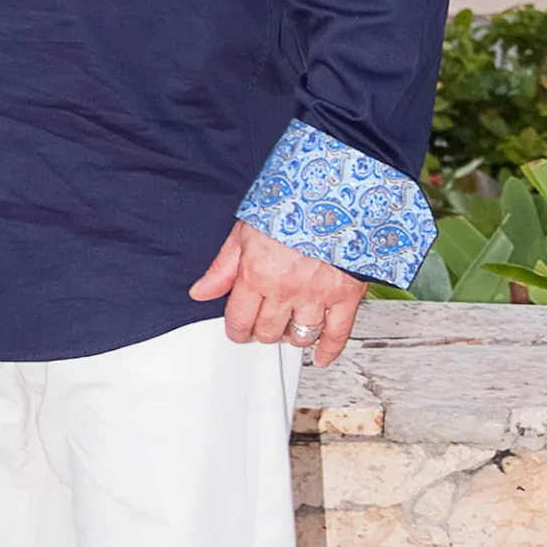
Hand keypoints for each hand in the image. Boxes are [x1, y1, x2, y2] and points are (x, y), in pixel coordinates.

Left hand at [189, 220, 364, 366]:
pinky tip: (321, 356)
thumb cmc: (292, 203)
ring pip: (299, 336)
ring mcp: (317, 294)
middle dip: (262, 330)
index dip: (236, 328)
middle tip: (264, 322)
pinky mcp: (346, 294)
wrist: (336, 190)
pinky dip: (328, 349)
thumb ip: (223, 267)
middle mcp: (285, 289)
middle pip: (267, 332)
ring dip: (290, 336)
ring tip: (289, 326)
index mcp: (257, 273)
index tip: (238, 328)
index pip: (238, 320)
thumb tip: (200, 292)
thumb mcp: (246, 231)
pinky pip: (337, 333)